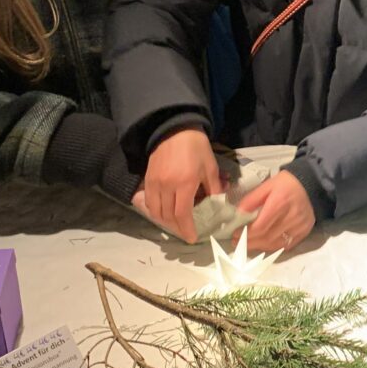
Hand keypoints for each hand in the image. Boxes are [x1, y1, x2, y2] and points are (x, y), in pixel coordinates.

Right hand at [142, 127, 221, 242]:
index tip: (192, 238)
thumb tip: (219, 205)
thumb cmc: (196, 147)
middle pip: (168, 216)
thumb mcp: (210, 167)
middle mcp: (166, 186)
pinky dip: (155, 211)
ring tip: (176, 224)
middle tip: (186, 232)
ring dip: (165, 221)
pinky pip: (149, 201)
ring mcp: (154, 183)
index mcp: (185, 183)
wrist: (174, 129)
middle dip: (177, 227)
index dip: (186, 229)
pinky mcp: (147, 179)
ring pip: (155, 211)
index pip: (182, 214)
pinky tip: (164, 212)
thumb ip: (214, 188)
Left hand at [238, 171, 315, 252]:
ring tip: (247, 244)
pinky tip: (263, 244)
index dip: (246, 233)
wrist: (311, 185)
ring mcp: (299, 227)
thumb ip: (251, 200)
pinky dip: (272, 247)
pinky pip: (286, 246)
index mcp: (280, 203)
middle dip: (249, 242)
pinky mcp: (304, 232)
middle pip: (267, 238)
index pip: (261, 226)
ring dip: (260, 247)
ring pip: (276, 244)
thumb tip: (237, 214)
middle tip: (237, 242)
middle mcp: (291, 217)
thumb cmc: (286, 184)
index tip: (235, 234)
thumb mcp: (266, 186)